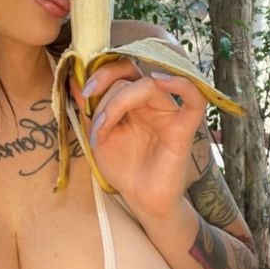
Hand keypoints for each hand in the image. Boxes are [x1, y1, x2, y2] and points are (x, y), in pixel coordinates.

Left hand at [70, 58, 206, 220]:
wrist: (139, 198)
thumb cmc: (122, 166)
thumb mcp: (97, 135)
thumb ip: (88, 109)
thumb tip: (74, 81)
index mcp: (132, 100)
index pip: (123, 70)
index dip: (103, 73)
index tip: (85, 90)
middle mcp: (151, 101)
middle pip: (132, 75)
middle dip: (106, 94)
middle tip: (95, 120)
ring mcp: (168, 112)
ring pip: (149, 85)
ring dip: (119, 101)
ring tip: (105, 127)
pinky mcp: (183, 128)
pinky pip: (195, 100)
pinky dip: (182, 84)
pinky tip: (161, 81)